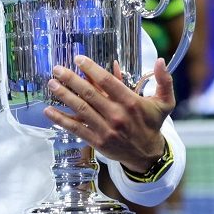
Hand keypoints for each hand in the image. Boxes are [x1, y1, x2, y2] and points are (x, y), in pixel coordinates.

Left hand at [43, 55, 174, 172]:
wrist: (148, 155)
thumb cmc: (152, 123)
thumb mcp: (164, 102)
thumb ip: (164, 80)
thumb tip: (160, 60)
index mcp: (131, 102)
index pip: (108, 81)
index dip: (91, 68)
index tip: (78, 58)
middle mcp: (117, 115)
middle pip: (89, 94)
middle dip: (71, 80)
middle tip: (57, 69)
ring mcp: (106, 129)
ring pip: (81, 110)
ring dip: (63, 96)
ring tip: (51, 84)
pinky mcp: (98, 141)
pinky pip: (76, 129)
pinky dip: (61, 120)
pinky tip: (48, 111)